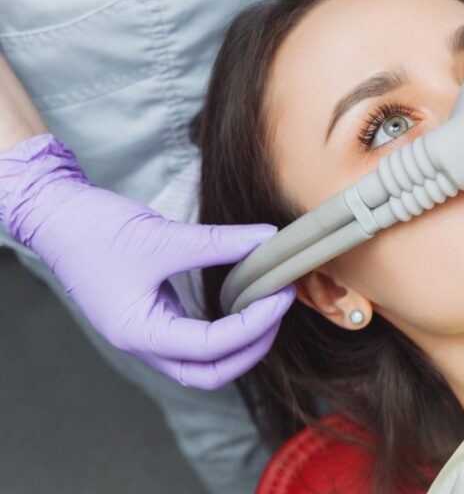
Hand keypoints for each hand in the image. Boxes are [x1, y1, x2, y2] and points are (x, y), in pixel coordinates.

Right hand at [0, 133, 293, 389]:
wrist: (57, 216)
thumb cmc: (97, 230)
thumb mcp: (163, 237)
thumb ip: (219, 242)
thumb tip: (268, 239)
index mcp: (139, 333)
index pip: (210, 348)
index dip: (253, 325)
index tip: (281, 294)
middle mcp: (142, 343)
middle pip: (209, 373)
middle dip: (252, 348)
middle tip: (280, 307)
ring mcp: (146, 333)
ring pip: (201, 362)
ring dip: (240, 342)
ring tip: (267, 304)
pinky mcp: (151, 317)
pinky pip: (194, 339)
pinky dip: (224, 328)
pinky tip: (243, 300)